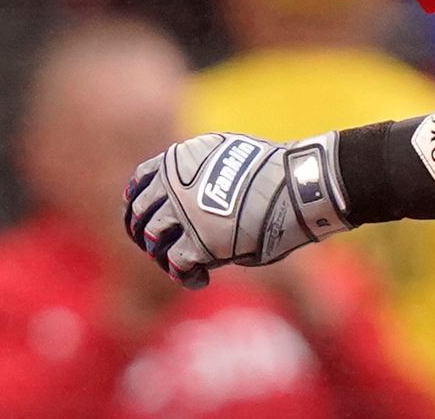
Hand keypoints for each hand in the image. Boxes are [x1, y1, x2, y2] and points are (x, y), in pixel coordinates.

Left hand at [123, 132, 352, 289]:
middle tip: (156, 249)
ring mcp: (183, 214)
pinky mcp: (198, 242)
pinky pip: (177, 265)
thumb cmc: (274, 171)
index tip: (139, 219)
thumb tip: (191, 190)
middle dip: (143, 235)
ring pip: (154, 242)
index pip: (140, 182)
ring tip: (182, 266)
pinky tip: (200, 280)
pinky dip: (185, 276)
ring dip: (164, 257)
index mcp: (179, 159)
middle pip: (139, 216)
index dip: (136, 204)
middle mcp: (173, 184)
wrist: (298, 185)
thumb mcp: (229, 154)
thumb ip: (202, 169)